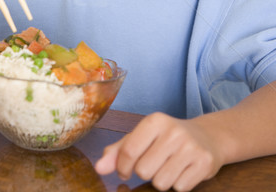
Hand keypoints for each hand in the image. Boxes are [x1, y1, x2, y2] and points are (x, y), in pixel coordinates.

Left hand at [95, 112, 223, 190]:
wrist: (207, 137)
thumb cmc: (166, 138)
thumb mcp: (142, 137)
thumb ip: (118, 151)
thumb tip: (99, 168)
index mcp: (155, 121)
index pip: (128, 151)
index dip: (123, 167)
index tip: (126, 170)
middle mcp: (173, 131)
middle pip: (143, 170)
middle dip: (145, 173)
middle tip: (155, 163)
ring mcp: (190, 147)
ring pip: (161, 183)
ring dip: (161, 180)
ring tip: (169, 167)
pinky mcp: (204, 163)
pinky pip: (179, 188)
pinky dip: (178, 185)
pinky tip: (183, 171)